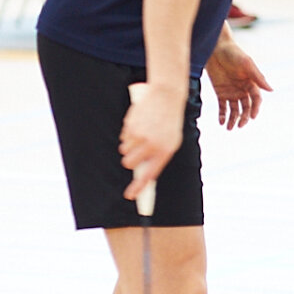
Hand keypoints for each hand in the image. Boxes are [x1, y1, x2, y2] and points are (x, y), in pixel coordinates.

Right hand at [119, 82, 185, 197]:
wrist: (167, 96)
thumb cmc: (169, 123)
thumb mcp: (171, 141)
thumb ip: (158, 157)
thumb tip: (143, 174)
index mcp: (165, 151)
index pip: (149, 174)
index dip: (138, 187)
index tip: (128, 196)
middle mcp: (152, 145)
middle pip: (128, 163)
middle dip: (129, 160)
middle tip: (136, 152)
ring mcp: (140, 135)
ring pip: (124, 151)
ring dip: (129, 145)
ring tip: (142, 133)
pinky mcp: (131, 126)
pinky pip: (122, 138)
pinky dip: (128, 134)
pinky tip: (139, 124)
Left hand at [205, 39, 272, 129]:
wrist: (215, 49)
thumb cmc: (234, 54)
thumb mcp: (247, 64)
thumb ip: (258, 77)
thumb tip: (271, 90)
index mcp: (251, 83)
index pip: (256, 99)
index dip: (256, 109)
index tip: (253, 117)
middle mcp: (243, 89)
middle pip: (246, 107)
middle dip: (244, 117)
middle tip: (240, 125)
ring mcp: (231, 91)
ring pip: (235, 110)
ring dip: (233, 119)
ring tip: (229, 128)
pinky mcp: (220, 92)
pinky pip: (222, 107)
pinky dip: (222, 115)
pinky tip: (221, 121)